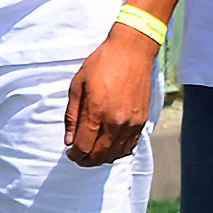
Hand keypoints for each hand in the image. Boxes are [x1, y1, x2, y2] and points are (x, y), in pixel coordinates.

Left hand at [66, 27, 157, 166]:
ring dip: (102, 158)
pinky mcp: (142, 120)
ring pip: (116, 153)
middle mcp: (116, 121)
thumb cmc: (102, 64)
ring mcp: (132, 122)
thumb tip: (69, 140)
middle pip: (100, 154)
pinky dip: (118, 151)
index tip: (70, 153)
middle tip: (78, 156)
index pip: (84, 146)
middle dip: (86, 160)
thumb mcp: (77, 86)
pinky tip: (109, 146)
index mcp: (97, 111)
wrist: (132, 52)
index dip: (75, 155)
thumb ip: (72, 116)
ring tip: (92, 153)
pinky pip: (130, 145)